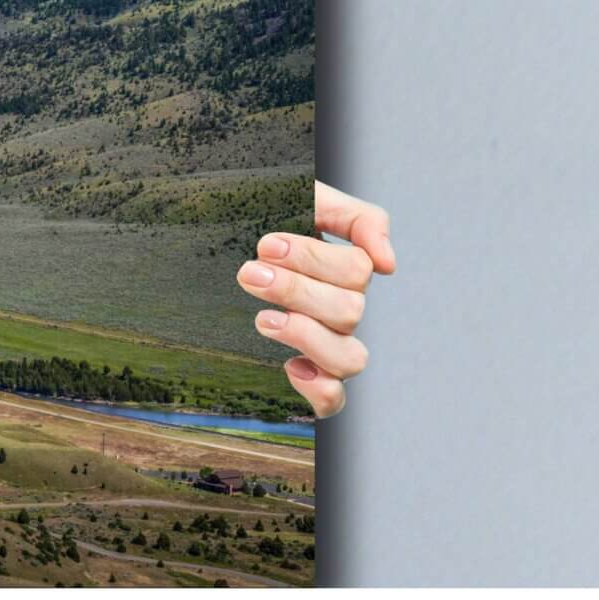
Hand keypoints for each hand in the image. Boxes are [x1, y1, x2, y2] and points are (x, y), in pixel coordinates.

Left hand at [237, 180, 394, 418]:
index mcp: (344, 270)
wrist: (210, 243)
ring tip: (262, 319)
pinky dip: (319, 389)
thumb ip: (357, 218)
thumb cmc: (261, 220)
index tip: (265, 245)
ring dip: (307, 336)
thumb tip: (388, 264)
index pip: (357, 270)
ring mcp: (326, 346)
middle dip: (296, 290)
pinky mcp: (306, 377)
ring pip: (350, 358)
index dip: (313, 258)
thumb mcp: (307, 199)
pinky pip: (333, 400)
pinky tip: (289, 366)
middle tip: (249, 273)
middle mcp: (341, 311)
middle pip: (350, 311)